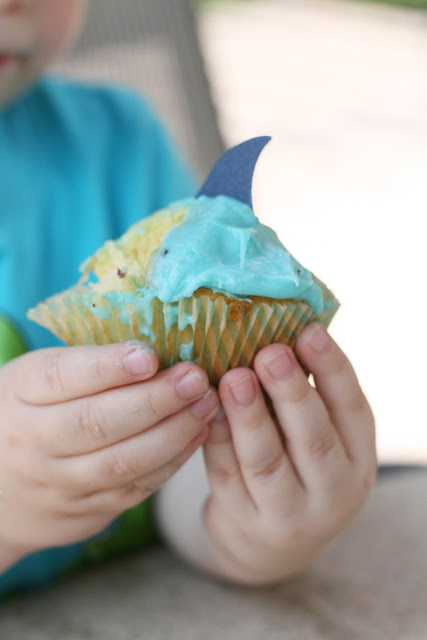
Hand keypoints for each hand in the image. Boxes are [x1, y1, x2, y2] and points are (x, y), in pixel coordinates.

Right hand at [0, 342, 218, 568]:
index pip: (61, 377)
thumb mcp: (37, 381)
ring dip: (173, 431)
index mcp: (19, 393)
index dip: (107, 367)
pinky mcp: (86, 512)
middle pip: (96, 422)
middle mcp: (32, 441)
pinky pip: (135, 489)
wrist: (1, 492)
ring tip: (206, 404)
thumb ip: (85, 363)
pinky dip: (172, 461)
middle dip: (155, 399)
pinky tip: (196, 434)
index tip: (149, 355)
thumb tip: (155, 343)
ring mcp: (58, 483)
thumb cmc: (32, 416)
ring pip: (122, 461)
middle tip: (195, 379)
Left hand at [203, 323, 375, 583]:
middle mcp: (332, 491)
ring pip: (266, 463)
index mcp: (357, 458)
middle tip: (270, 353)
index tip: (309, 331)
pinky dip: (215, 439)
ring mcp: (287, 514)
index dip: (332, 369)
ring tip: (233, 379)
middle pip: (313, 440)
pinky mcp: (242, 520)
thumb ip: (304, 395)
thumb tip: (278, 329)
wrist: (271, 540)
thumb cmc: (295, 466)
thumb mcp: (317, 437)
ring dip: (248, 418)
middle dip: (290, 393)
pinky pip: (226, 475)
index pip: (352, 410)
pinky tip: (206, 408)